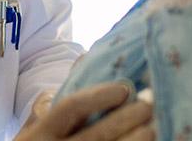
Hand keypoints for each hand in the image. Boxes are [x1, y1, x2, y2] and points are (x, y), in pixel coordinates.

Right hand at [15, 82, 152, 140]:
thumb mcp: (38, 121)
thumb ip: (58, 96)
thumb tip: (86, 58)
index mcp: (41, 132)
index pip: (71, 108)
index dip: (98, 96)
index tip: (123, 89)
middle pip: (98, 135)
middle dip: (126, 119)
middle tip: (148, 104)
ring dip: (135, 140)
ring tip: (153, 127)